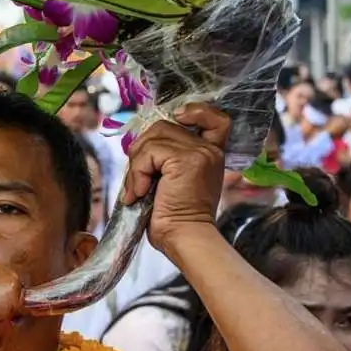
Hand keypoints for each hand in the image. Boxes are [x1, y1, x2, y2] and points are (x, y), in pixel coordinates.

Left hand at [123, 103, 229, 251]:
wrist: (184, 239)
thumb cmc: (174, 217)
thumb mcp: (172, 180)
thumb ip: (166, 157)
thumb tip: (140, 144)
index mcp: (209, 153)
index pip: (213, 117)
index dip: (195, 111)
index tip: (177, 122)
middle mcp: (209, 150)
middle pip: (163, 126)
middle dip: (143, 150)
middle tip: (139, 180)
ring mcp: (199, 152)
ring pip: (153, 138)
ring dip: (137, 164)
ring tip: (139, 190)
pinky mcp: (186, 160)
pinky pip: (149, 152)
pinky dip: (137, 173)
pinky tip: (141, 193)